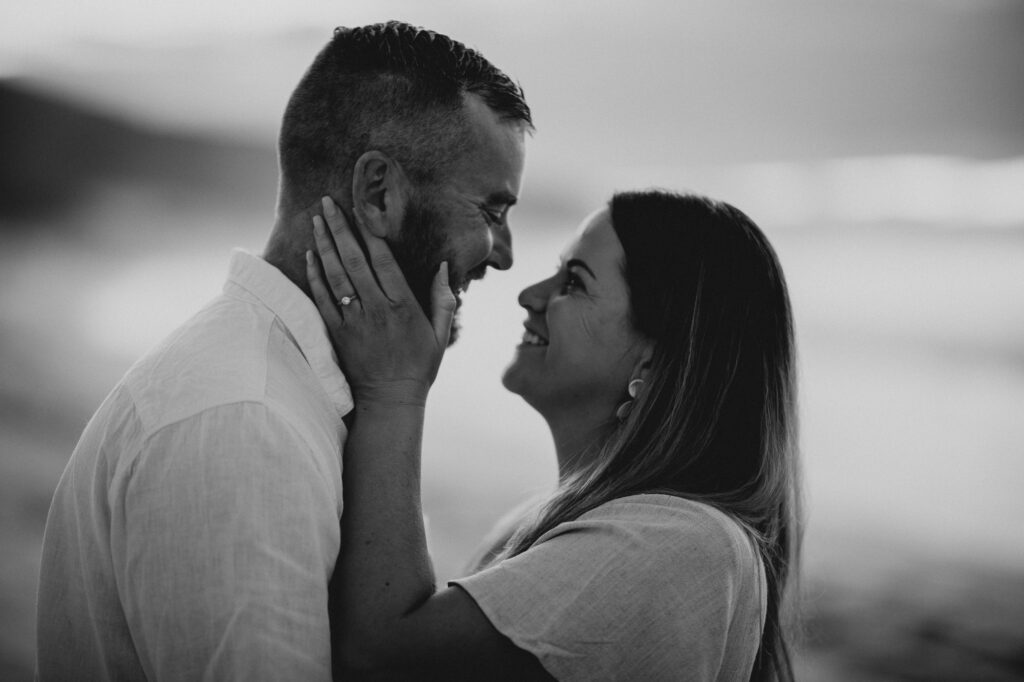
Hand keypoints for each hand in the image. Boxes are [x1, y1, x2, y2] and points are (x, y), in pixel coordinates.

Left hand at [306, 196, 456, 405]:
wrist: (389, 400)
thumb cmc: (419, 366)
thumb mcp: (440, 333)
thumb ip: (443, 298)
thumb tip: (443, 266)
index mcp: (403, 306)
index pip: (384, 261)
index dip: (372, 233)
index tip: (363, 210)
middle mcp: (377, 310)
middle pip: (354, 260)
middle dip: (340, 228)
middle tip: (328, 203)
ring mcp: (354, 321)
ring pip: (335, 275)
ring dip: (324, 244)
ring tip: (316, 219)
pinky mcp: (337, 333)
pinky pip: (323, 298)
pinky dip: (315, 275)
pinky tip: (310, 255)